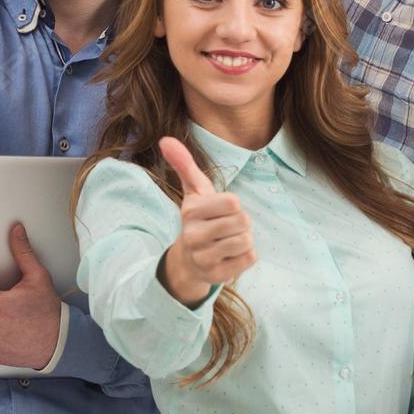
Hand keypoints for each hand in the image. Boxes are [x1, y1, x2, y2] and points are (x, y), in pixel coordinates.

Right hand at [159, 137, 253, 304]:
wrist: (188, 261)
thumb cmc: (199, 219)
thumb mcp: (193, 191)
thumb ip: (183, 164)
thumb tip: (165, 139)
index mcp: (191, 212)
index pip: (233, 202)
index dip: (234, 205)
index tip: (223, 210)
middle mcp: (194, 235)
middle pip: (243, 221)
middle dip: (242, 222)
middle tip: (228, 226)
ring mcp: (204, 257)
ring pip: (246, 241)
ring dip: (244, 239)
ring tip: (229, 240)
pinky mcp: (216, 275)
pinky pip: (249, 259)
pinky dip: (246, 256)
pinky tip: (230, 255)